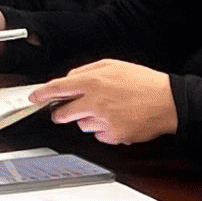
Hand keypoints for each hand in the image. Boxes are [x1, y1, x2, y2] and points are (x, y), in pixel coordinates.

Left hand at [39, 60, 177, 144]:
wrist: (168, 102)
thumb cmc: (141, 82)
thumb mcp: (111, 65)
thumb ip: (85, 71)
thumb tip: (69, 78)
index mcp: (90, 82)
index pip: (56, 89)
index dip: (41, 94)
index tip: (33, 98)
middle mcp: (94, 102)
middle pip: (63, 113)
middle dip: (60, 112)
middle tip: (65, 109)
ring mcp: (103, 121)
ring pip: (81, 124)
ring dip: (87, 119)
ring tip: (107, 109)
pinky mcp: (114, 135)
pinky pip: (98, 135)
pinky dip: (103, 129)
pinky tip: (117, 119)